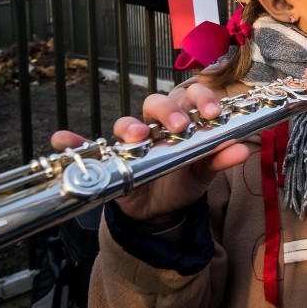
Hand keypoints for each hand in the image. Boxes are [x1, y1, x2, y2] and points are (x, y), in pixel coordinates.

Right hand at [51, 83, 250, 221]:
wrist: (162, 211)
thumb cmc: (185, 180)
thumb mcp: (204, 172)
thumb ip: (221, 159)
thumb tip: (243, 149)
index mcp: (184, 120)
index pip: (190, 97)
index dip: (200, 98)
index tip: (212, 111)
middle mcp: (156, 124)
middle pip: (158, 103)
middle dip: (168, 110)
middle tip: (180, 126)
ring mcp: (132, 141)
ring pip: (127, 122)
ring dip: (130, 125)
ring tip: (137, 137)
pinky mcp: (112, 158)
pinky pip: (87, 146)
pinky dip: (74, 142)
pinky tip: (63, 140)